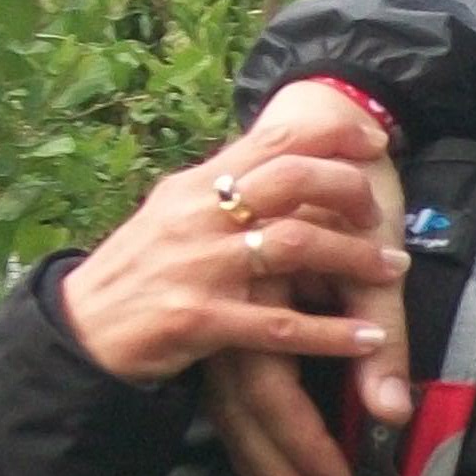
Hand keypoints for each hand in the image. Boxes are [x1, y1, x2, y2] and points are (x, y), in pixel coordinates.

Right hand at [60, 138, 408, 412]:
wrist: (82, 330)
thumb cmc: (138, 274)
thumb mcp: (174, 219)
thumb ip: (222, 194)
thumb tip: (275, 165)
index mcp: (196, 187)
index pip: (270, 142)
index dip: (329, 137)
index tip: (373, 142)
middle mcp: (198, 217)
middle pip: (289, 181)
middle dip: (347, 189)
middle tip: (382, 213)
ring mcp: (200, 267)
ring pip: (293, 246)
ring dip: (353, 258)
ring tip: (393, 271)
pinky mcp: (201, 319)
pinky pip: (279, 324)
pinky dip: (330, 333)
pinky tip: (367, 339)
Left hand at [195, 86, 415, 475]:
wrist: (326, 119)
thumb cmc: (337, 209)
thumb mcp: (342, 282)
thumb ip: (367, 344)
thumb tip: (387, 413)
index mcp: (239, 319)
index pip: (245, 410)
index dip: (274, 466)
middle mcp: (241, 308)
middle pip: (253, 407)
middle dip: (288, 471)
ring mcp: (262, 286)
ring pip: (274, 382)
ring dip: (309, 443)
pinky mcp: (300, 254)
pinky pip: (325, 319)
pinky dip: (352, 365)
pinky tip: (379, 405)